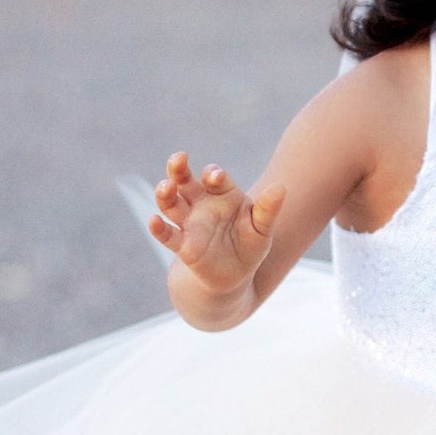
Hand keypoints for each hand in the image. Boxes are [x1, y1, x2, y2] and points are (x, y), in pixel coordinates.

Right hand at [149, 151, 285, 300]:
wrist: (235, 276)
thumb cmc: (250, 246)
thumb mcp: (262, 228)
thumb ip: (268, 209)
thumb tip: (282, 187)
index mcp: (222, 194)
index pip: (214, 177)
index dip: (214, 174)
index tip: (216, 177)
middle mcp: (201, 204)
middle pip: (184, 180)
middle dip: (179, 168)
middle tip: (178, 158)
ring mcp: (189, 223)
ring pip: (170, 203)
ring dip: (165, 193)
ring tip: (165, 188)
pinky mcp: (182, 245)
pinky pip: (167, 234)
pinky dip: (158, 228)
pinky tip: (154, 221)